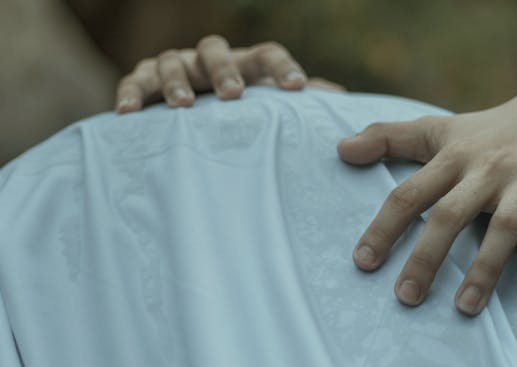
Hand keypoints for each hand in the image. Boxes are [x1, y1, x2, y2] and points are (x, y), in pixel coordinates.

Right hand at [115, 35, 343, 112]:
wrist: (191, 120)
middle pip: (215, 49)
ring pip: (172, 62)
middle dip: (224, 70)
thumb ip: (299, 106)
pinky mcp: (143, 81)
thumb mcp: (269, 111)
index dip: (282, 67)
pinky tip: (127, 114)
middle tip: (234, 95)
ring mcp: (176, 67)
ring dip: (176, 81)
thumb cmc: (241, 117)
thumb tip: (341, 105)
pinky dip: (130, 94)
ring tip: (184, 106)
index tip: (297, 89)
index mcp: (245, 65)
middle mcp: (210, 60)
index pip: (266, 54)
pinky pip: (133, 81)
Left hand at [337, 88, 516, 315]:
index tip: (362, 262)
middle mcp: (487, 172)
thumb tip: (339, 149)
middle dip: (427, 257)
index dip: (384, 228)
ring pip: (504, 230)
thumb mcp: (436, 129)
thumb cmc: (484, 133)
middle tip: (406, 297)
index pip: (410, 194)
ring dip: (486, 270)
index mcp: (453, 157)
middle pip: (451, 215)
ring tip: (465, 308)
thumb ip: (387, 138)